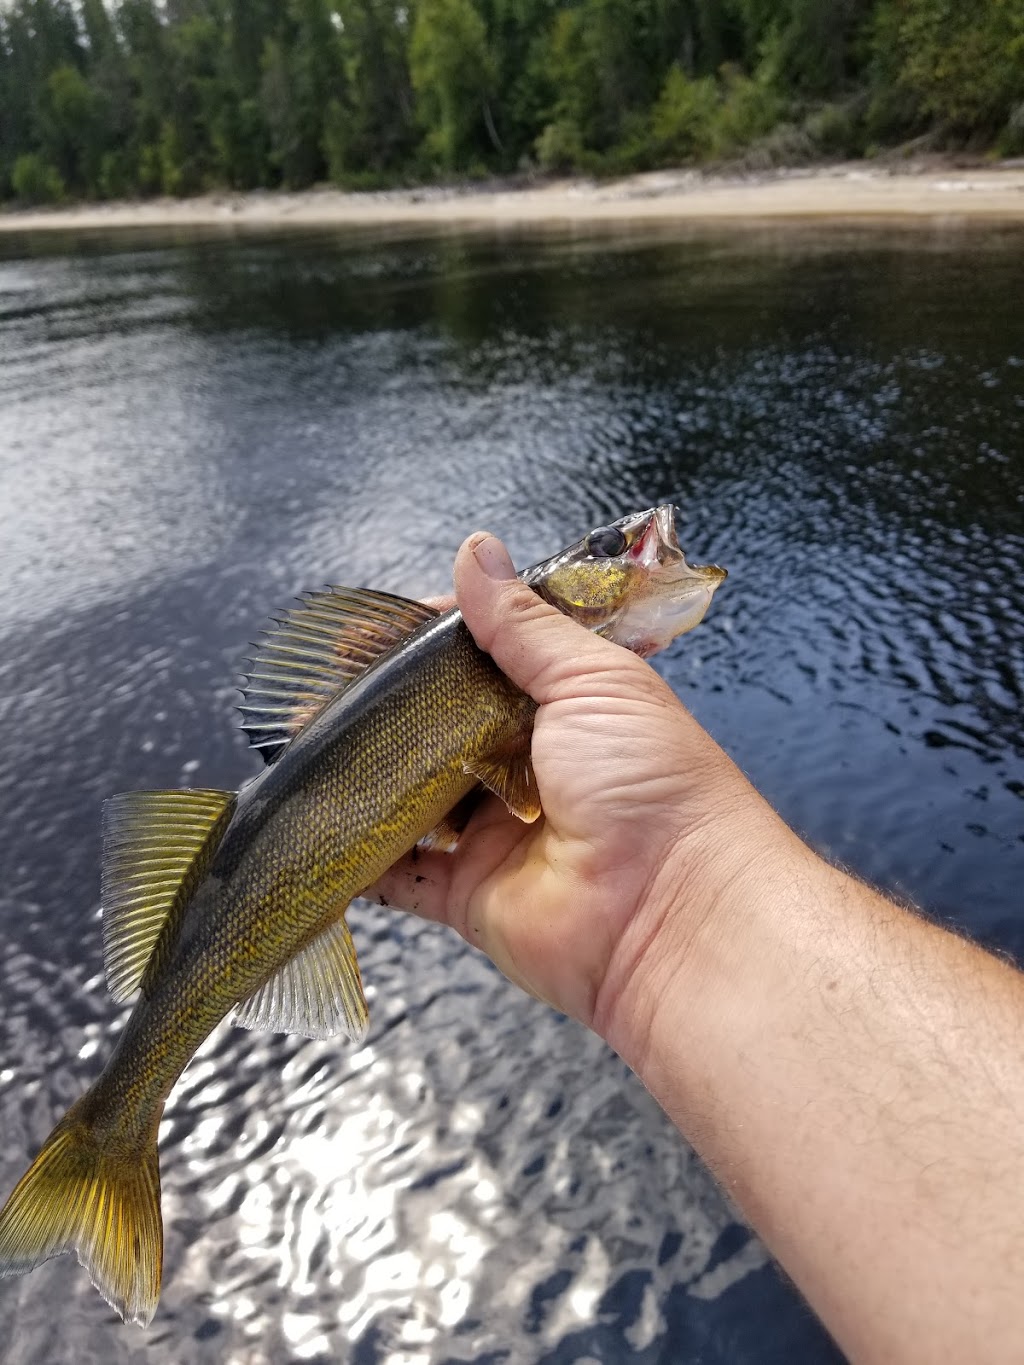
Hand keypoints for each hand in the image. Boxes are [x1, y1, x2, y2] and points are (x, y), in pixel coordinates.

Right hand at [368, 530, 773, 1051]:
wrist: (673, 912)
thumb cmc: (652, 783)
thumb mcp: (592, 681)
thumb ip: (523, 623)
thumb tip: (476, 550)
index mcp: (564, 708)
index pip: (482, 659)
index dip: (427, 643)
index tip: (373, 628)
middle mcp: (527, 767)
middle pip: (437, 730)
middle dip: (381, 709)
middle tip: (318, 687)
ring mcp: (495, 834)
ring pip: (410, 798)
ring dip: (362, 775)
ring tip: (303, 742)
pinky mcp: (468, 895)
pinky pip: (400, 875)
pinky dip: (360, 859)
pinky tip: (317, 826)